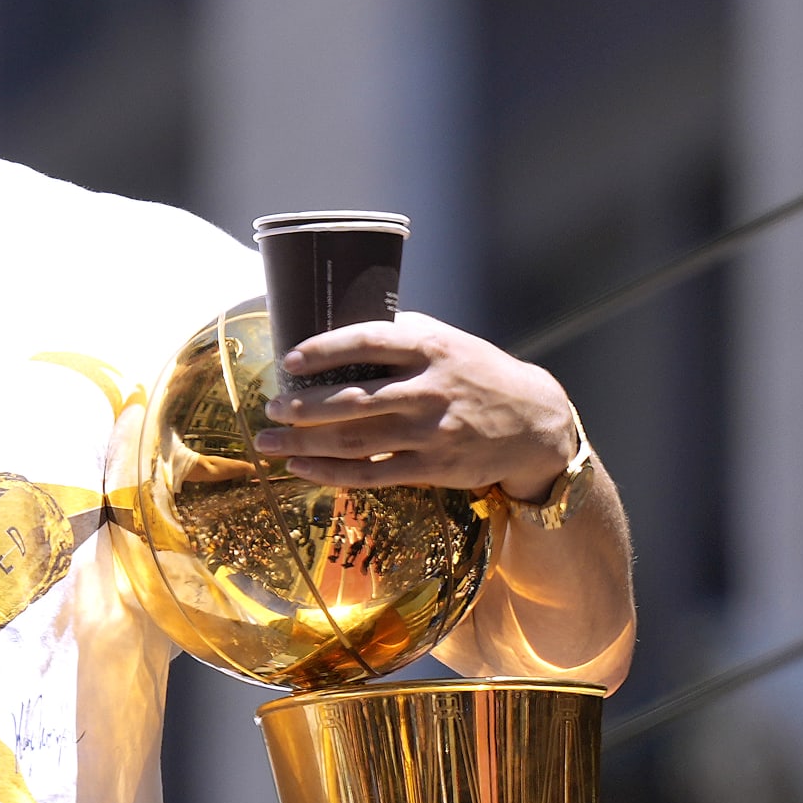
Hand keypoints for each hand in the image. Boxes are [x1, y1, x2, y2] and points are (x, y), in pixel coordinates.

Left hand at [252, 311, 575, 498]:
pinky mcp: (433, 468)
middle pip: (353, 399)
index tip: (291, 357)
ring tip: (268, 440)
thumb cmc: (476, 373)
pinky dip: (330, 473)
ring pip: (355, 440)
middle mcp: (430, 390)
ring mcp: (431, 433)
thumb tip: (336, 330)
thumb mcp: (446, 341)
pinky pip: (371, 473)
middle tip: (269, 405)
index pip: (369, 341)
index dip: (325, 349)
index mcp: (431, 348)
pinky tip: (300, 467)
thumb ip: (398, 336)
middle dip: (302, 406)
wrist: (535, 422)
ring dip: (304, 442)